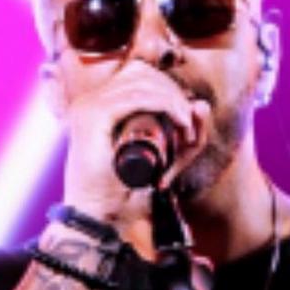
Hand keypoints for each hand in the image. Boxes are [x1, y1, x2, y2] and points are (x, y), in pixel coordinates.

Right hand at [61, 69, 210, 254]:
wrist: (95, 217)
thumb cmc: (120, 194)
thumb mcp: (155, 160)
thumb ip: (180, 136)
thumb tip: (201, 103)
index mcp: (96, 106)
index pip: (137, 73)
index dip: (167, 88)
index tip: (184, 118)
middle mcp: (89, 101)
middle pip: (142, 74)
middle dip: (174, 95)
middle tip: (189, 126)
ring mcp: (88, 106)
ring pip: (143, 83)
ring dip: (174, 102)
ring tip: (187, 129)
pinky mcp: (93, 115)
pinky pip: (138, 97)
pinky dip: (165, 106)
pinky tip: (179, 122)